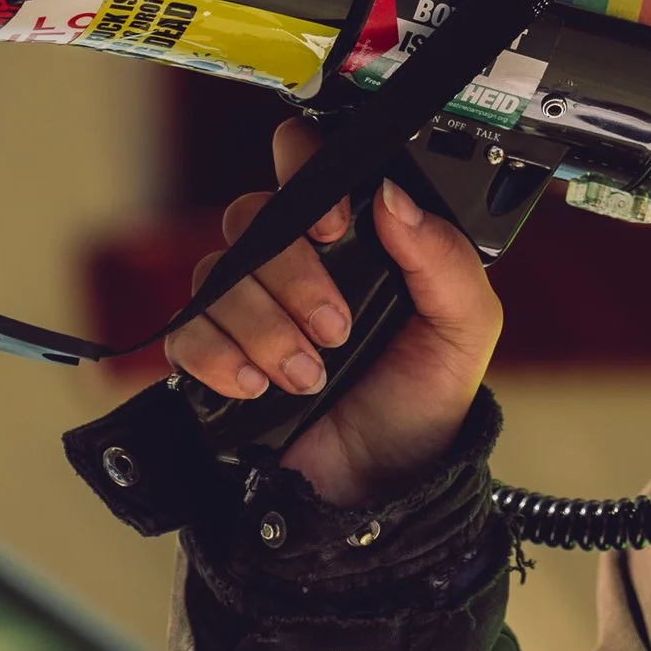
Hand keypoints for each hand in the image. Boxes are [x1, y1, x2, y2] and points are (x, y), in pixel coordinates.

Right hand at [163, 119, 501, 506]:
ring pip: (217, 274)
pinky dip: (220, 357)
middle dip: (294, 276)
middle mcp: (295, 262)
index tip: (334, 225)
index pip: (305, 162)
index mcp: (354, 237)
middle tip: (336, 328)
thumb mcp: (465, 329)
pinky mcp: (216, 355)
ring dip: (264, 327)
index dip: (306, 176)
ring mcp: (250, 307)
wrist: (386, 487)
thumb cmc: (423, 400)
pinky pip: (186, 331)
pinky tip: (259, 386)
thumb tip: (394, 196)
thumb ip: (444, 257)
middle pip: (253, 218)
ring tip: (308, 375)